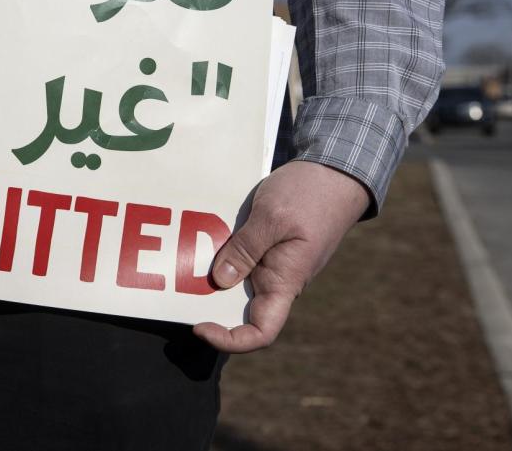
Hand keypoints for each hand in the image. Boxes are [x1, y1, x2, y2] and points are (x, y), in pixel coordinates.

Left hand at [193, 160, 368, 352]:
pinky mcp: (267, 246)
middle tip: (175, 288)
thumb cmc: (310, 194)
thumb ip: (246, 249)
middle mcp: (278, 279)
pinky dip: (219, 254)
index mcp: (286, 281)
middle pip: (241, 310)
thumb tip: (220, 281)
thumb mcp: (272, 217)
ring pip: (237, 282)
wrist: (336, 171)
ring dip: (209, 276)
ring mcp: (273, 263)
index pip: (262, 331)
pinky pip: (240, 259)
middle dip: (209, 305)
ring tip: (179, 262)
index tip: (199, 326)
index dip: (231, 340)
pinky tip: (196, 239)